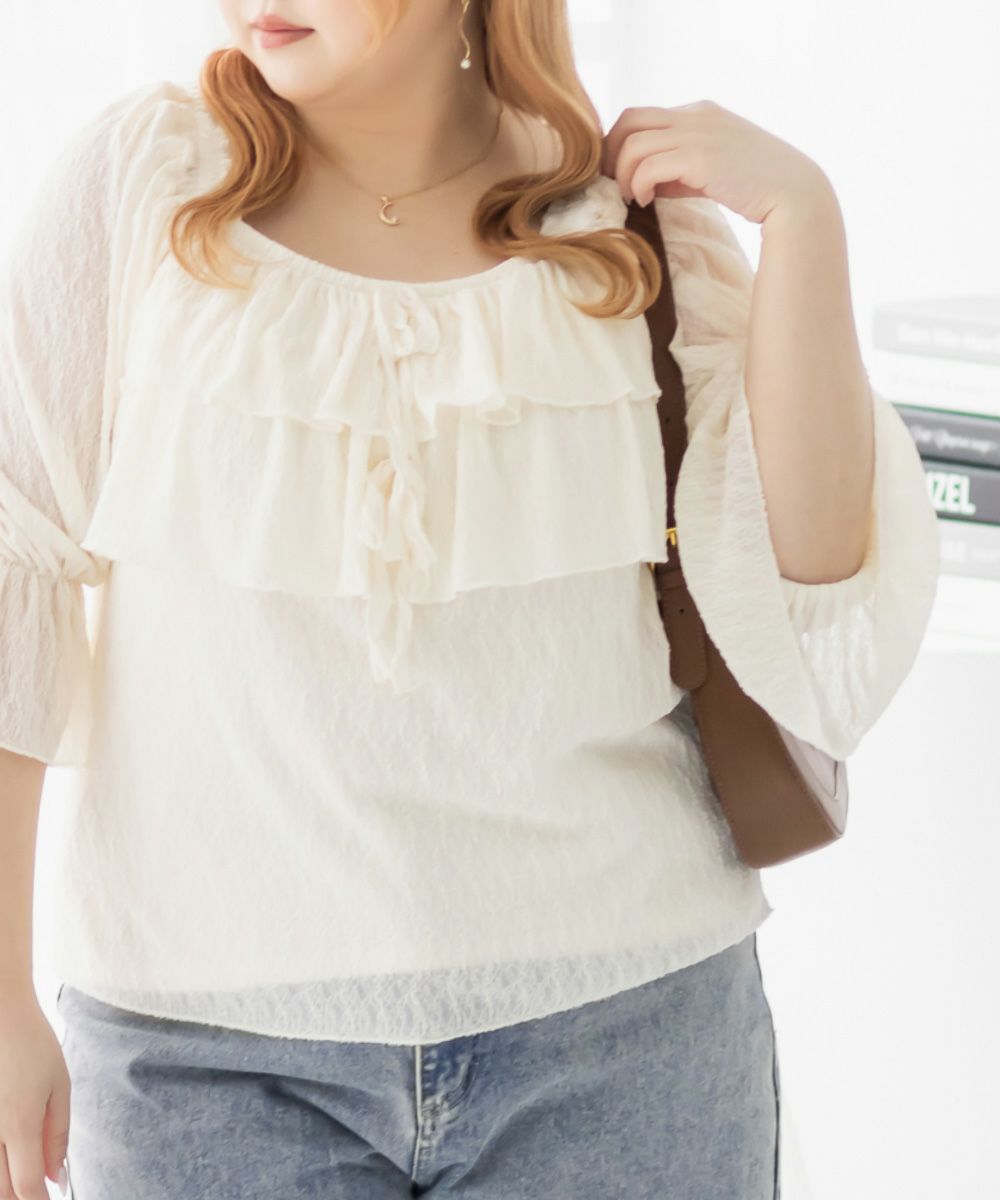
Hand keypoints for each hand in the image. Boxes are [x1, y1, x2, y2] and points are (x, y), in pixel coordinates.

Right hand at [0, 988, 69, 1197]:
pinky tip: (7, 1153)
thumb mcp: (58, 1084)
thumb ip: (57, 1133)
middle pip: (1, 1191)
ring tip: (23, 1173)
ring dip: (4, 1185)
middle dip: (20, 1198)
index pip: (26, 1187)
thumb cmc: (31, 1045)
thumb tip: (56, 1177)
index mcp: (19, 1124)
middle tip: (37, 1191)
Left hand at [600, 100, 833, 225]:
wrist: (794, 193)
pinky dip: (637, 184)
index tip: (617, 175)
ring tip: (631, 197)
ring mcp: (698, 133)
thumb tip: (641, 183)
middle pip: (629, 120)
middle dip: (611, 153)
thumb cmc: (755, 188)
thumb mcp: (711, 170)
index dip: (620, 145)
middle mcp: (696, 115)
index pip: (642, 116)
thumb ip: (678, 170)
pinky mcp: (700, 157)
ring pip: (634, 143)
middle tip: (611, 184)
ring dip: (622, 173)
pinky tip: (644, 201)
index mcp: (699, 113)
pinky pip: (648, 165)